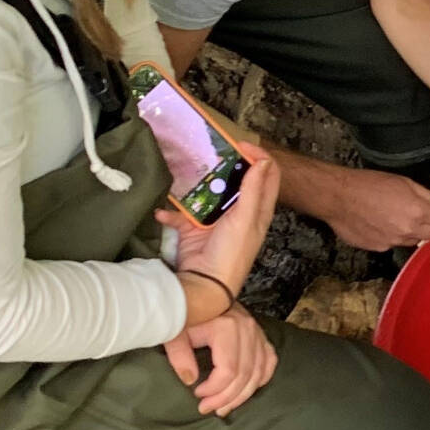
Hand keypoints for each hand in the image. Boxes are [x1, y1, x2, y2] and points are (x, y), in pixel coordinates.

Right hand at [160, 142, 279, 298]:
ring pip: (206, 192)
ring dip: (194, 185)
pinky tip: (163, 213)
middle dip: (224, 164)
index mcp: (259, 209)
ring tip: (184, 168)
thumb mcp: (245, 219)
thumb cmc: (231, 252)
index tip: (238, 144)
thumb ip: (253, 190)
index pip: (266, 174)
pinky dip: (170, 213)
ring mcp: (215, 220)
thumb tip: (264, 161)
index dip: (258, 155)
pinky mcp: (193, 230)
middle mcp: (239, 212)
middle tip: (209, 150)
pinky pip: (180, 215)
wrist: (204, 285)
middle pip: (235, 179)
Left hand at [162, 307, 277, 416]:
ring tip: (224, 407)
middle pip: (245, 375)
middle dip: (226, 397)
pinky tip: (247, 389)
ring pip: (258, 372)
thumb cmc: (184, 312)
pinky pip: (269, 361)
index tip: (197, 395)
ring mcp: (257, 331)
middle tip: (208, 408)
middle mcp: (247, 329)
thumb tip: (190, 380)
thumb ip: (180, 357)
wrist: (199, 289)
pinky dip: (261, 378)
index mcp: (227, 327)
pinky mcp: (260, 334)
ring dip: (242, 395)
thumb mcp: (175, 332)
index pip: (229, 370)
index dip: (215, 389)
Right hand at [320, 166, 429, 251]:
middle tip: (421, 214)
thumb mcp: (403, 181)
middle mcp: (409, 230)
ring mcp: (393, 242)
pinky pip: (393, 243)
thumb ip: (424, 195)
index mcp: (418, 211)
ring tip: (392, 215)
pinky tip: (377, 222)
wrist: (338, 197)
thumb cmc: (370, 184)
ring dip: (410, 231)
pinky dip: (391, 235)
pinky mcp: (379, 248)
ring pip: (412, 240)